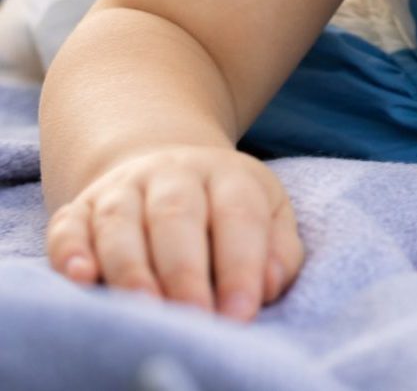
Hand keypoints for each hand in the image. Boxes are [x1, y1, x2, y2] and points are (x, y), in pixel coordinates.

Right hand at [45, 144, 304, 322]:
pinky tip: (81, 278)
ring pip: (121, 223)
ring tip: (146, 310)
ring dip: (131, 269)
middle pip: (177, 215)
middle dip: (185, 271)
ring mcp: (122, 189)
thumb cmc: (226, 210)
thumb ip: (278, 251)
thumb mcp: (267, 215)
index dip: (241, 266)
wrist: (167, 169)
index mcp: (226, 174)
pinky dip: (70, 251)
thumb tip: (268, 288)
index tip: (241, 314)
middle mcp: (172, 174)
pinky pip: (68, 226)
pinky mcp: (80, 208)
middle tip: (194, 317)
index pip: (238, 215)